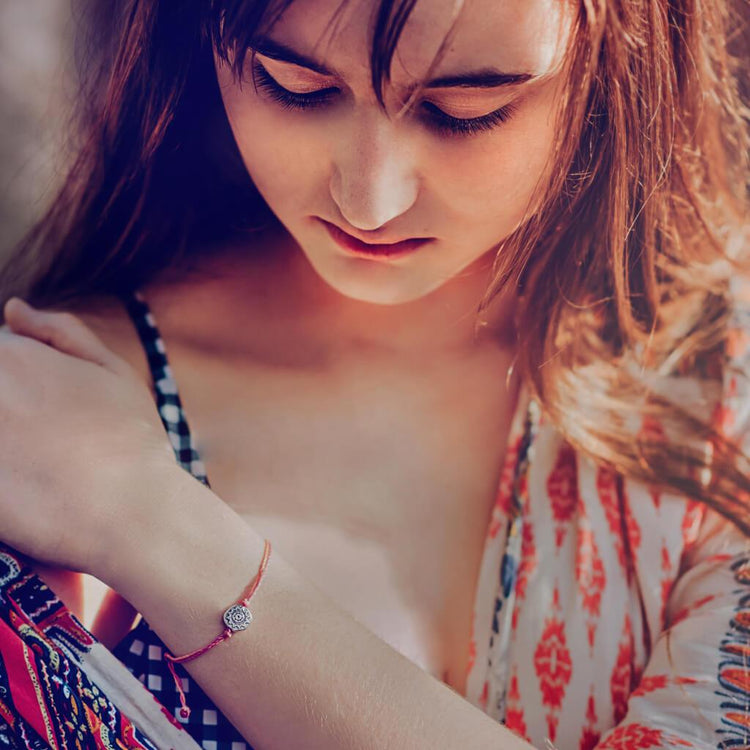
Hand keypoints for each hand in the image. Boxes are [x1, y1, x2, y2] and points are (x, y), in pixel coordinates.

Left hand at [0, 298, 179, 574]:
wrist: (127, 512)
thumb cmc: (129, 440)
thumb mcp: (113, 371)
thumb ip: (61, 331)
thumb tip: (13, 307)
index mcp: (12, 354)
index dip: (22, 380)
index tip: (47, 410)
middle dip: (11, 406)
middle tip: (41, 440)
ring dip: (8, 434)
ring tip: (36, 460)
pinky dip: (3, 472)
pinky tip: (24, 482)